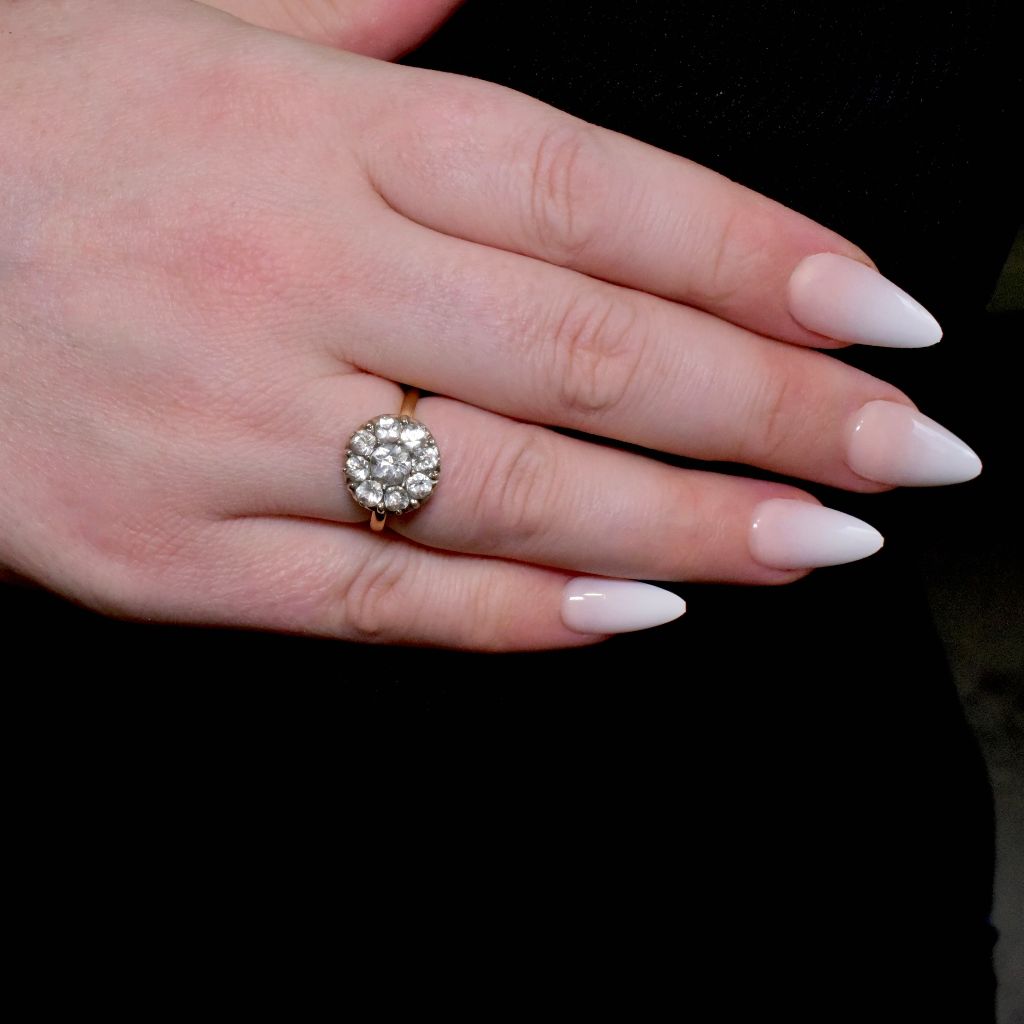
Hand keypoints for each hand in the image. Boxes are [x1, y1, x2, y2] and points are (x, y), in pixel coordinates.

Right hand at [0, 1, 978, 648]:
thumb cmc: (34, 132)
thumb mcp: (197, 28)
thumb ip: (369, 22)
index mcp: (311, 134)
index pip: (597, 197)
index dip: (761, 261)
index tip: (884, 320)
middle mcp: (287, 275)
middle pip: (589, 353)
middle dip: (773, 409)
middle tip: (907, 454)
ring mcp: (230, 429)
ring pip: (508, 492)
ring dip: (686, 525)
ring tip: (815, 543)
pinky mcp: (177, 556)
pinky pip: (383, 598)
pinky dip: (521, 613)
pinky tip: (633, 615)